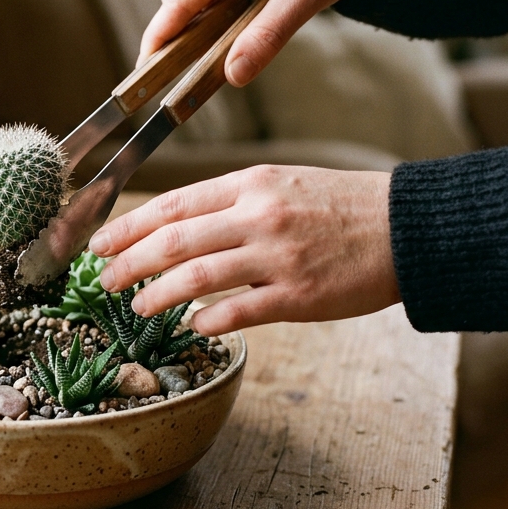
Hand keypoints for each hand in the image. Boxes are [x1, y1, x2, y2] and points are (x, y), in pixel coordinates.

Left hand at [89, 166, 399, 335]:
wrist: (406, 227)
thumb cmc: (340, 206)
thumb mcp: (282, 183)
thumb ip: (231, 202)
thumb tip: (176, 227)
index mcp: (251, 184)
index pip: (173, 204)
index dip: (129, 226)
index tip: (101, 242)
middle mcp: (258, 216)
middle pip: (174, 240)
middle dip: (129, 261)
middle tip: (104, 278)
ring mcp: (277, 256)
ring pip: (197, 276)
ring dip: (157, 293)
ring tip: (136, 305)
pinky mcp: (298, 296)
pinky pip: (238, 311)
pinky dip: (207, 319)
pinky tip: (192, 325)